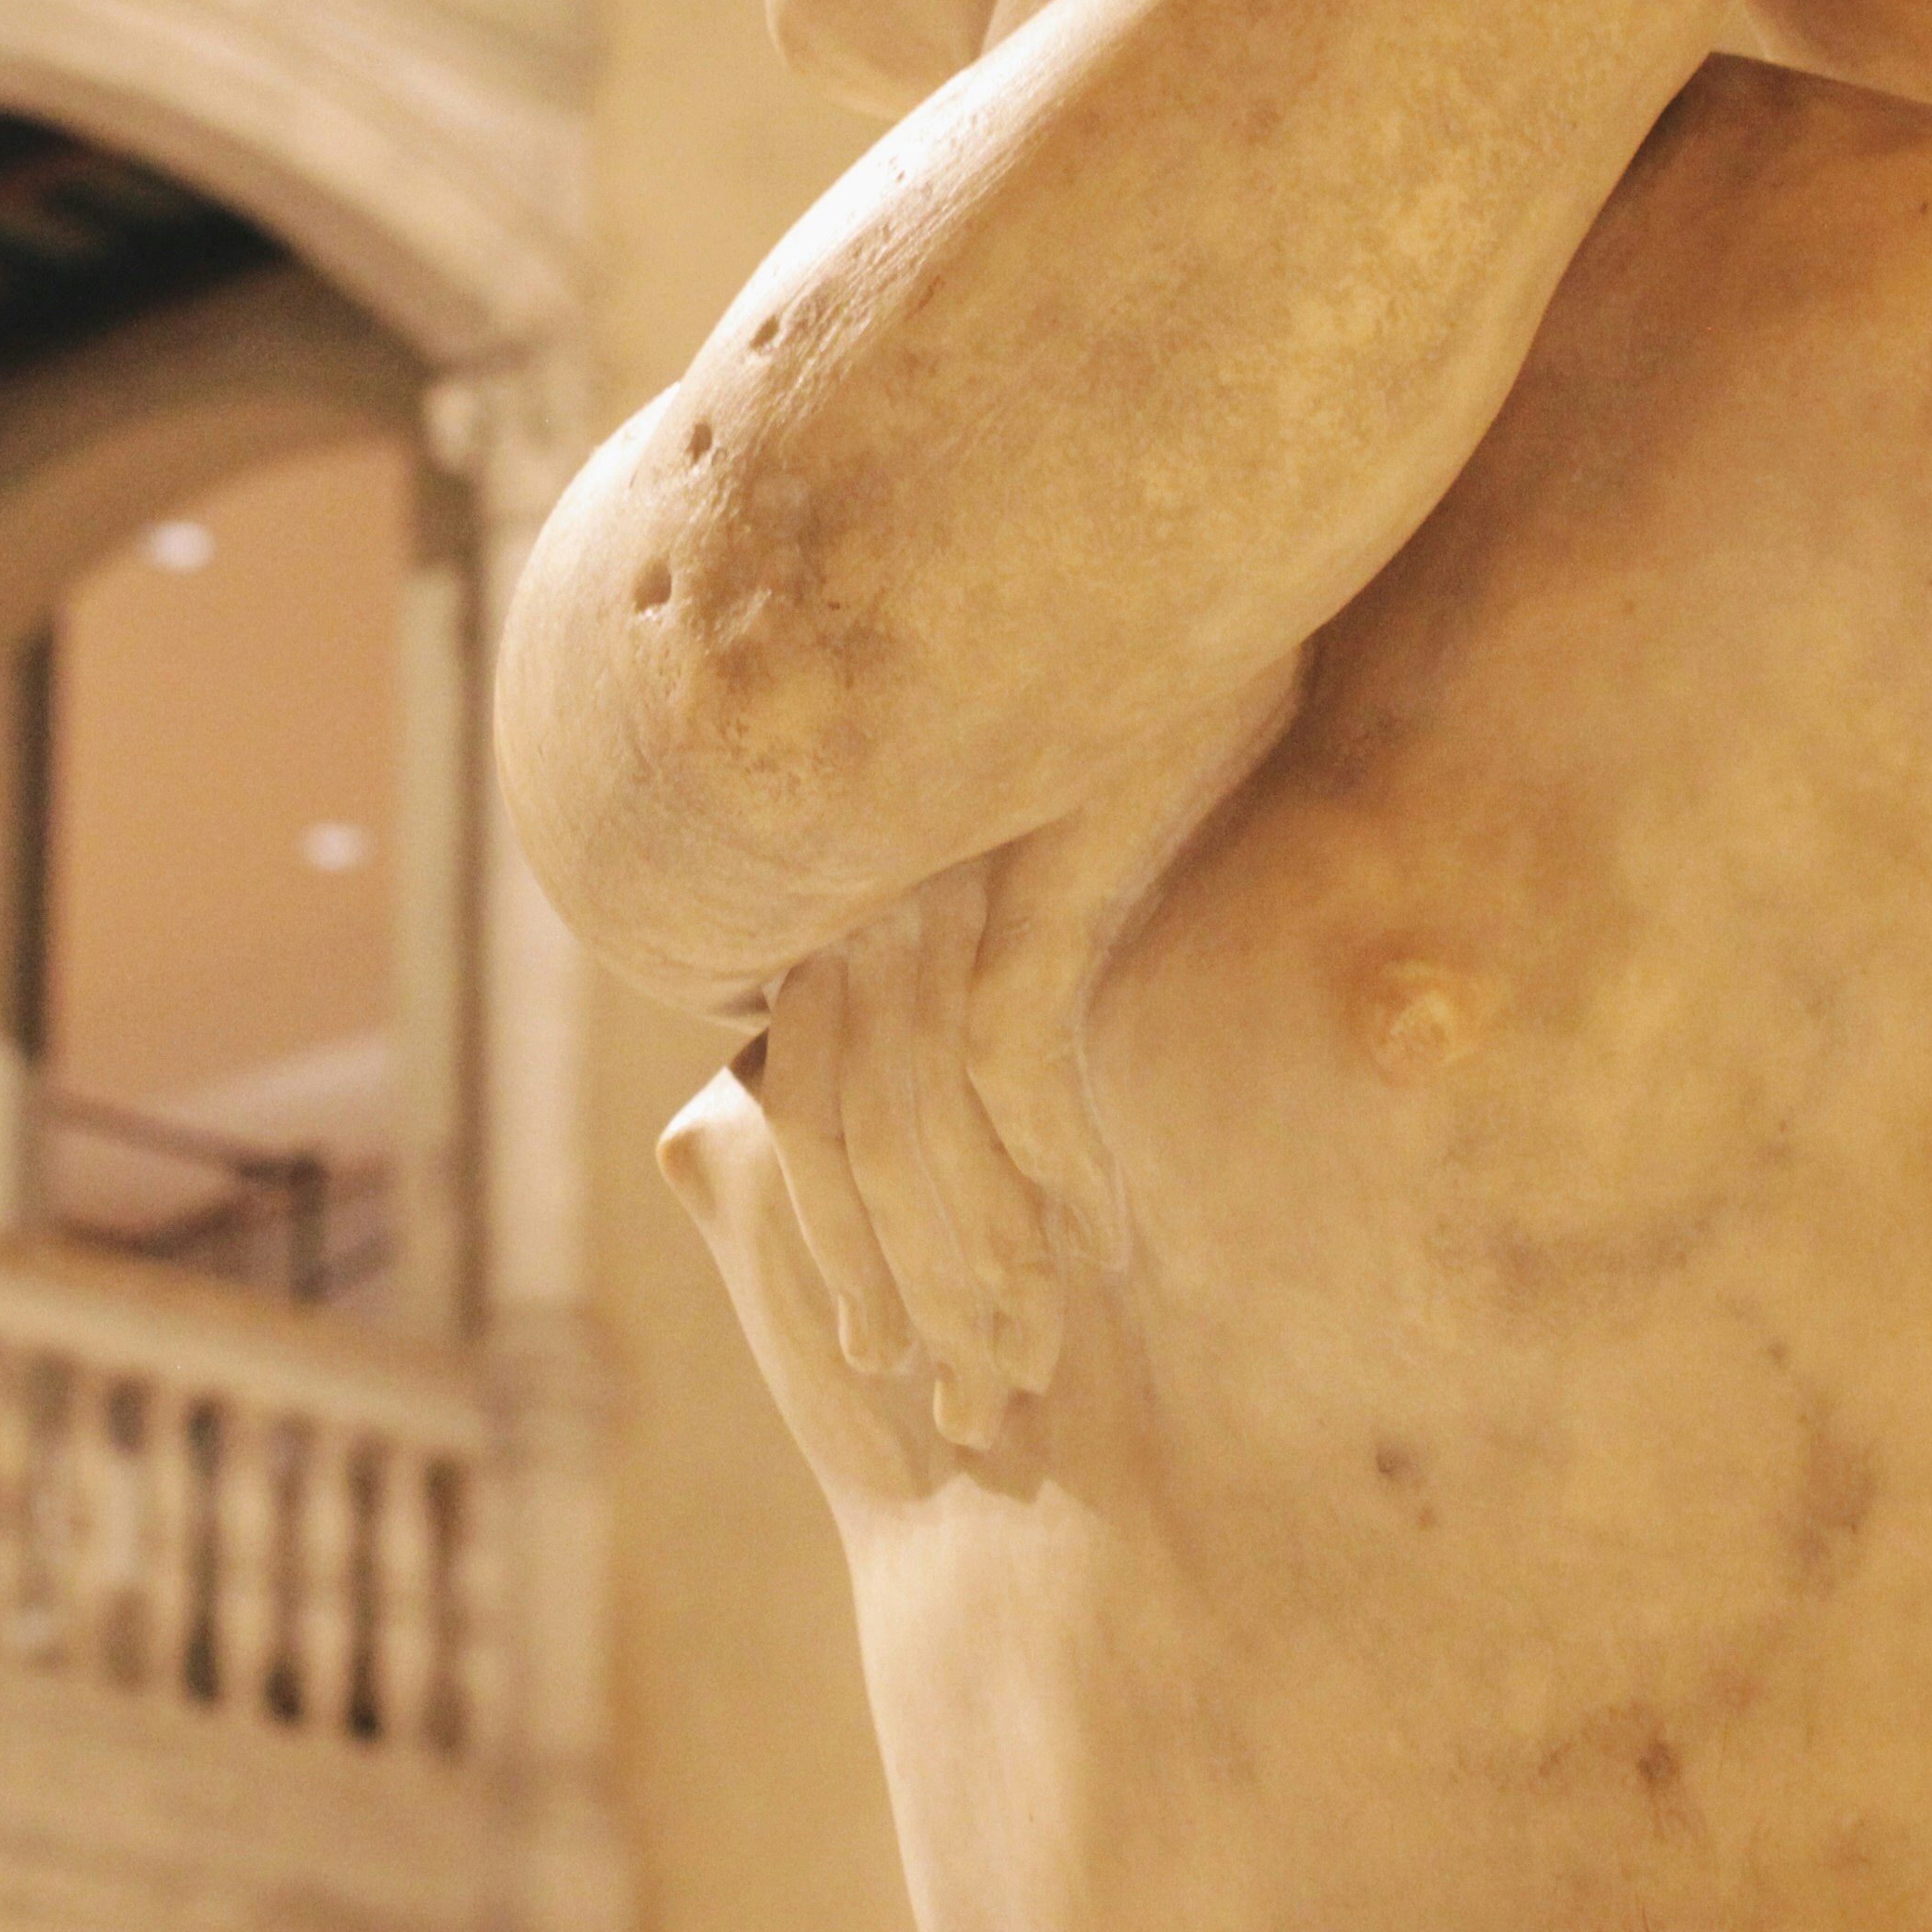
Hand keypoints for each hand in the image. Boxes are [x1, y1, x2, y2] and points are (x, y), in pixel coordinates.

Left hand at [748, 679, 1290, 1445]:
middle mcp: (853, 890)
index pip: (805, 1113)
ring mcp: (925, 881)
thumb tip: (970, 1039)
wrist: (1126, 520)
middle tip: (964, 1411)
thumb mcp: (1009, 812)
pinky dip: (1051, 1161)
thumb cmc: (1090, 670)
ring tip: (1030, 1365)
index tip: (877, 1353)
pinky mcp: (1017, 870)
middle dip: (902, 1294)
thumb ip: (967, 934)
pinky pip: (1013, 1051)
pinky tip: (1102, 1245)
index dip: (835, 1248)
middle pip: (845, 1143)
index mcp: (830, 888)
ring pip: (923, 1125)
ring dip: (978, 1261)